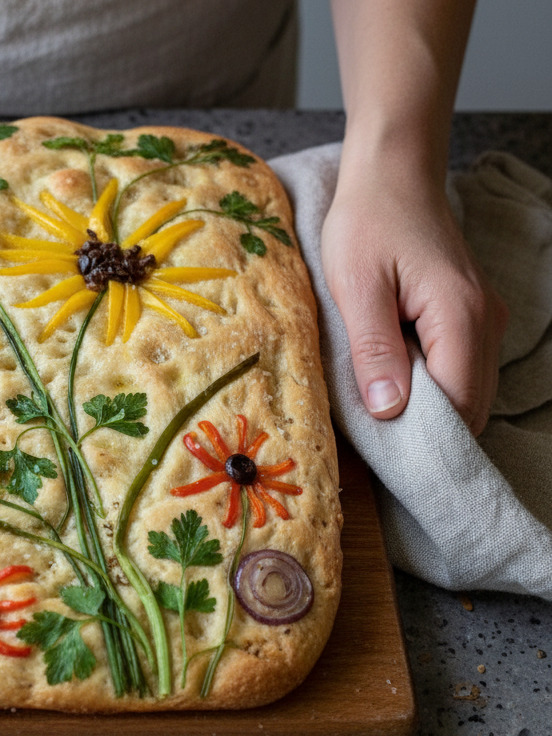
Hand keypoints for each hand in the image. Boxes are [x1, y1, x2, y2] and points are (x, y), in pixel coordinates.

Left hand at [322, 162, 506, 434]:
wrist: (391, 174)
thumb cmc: (368, 221)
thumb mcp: (356, 286)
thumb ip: (373, 348)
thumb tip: (389, 411)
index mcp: (460, 317)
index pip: (459, 405)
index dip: (425, 440)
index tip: (382, 456)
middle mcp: (485, 323)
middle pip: (470, 405)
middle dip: (426, 432)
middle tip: (374, 444)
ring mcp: (482, 319)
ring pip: (466, 390)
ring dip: (427, 409)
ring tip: (378, 413)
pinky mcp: (468, 315)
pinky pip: (458, 367)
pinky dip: (430, 385)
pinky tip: (391, 382)